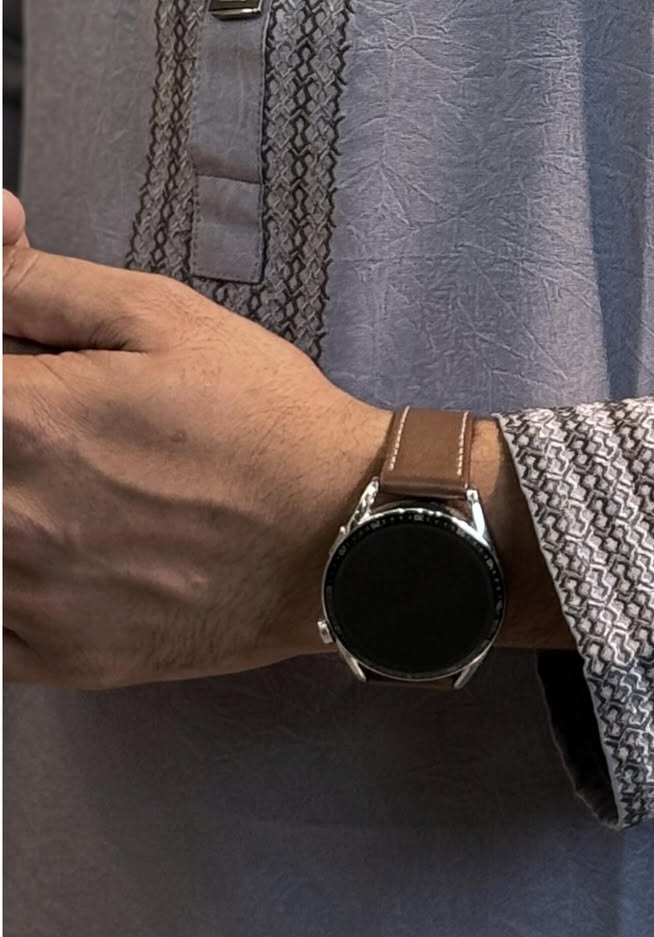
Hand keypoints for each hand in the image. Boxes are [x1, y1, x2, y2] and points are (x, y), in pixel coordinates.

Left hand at [2, 192, 391, 687]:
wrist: (337, 533)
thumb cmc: (260, 418)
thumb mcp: (161, 317)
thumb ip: (40, 281)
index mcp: (20, 420)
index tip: (24, 371)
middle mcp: (3, 515)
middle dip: (8, 429)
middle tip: (63, 427)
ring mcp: (19, 597)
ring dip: (8, 497)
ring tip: (78, 480)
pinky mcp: (47, 655)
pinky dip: (10, 576)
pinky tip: (63, 547)